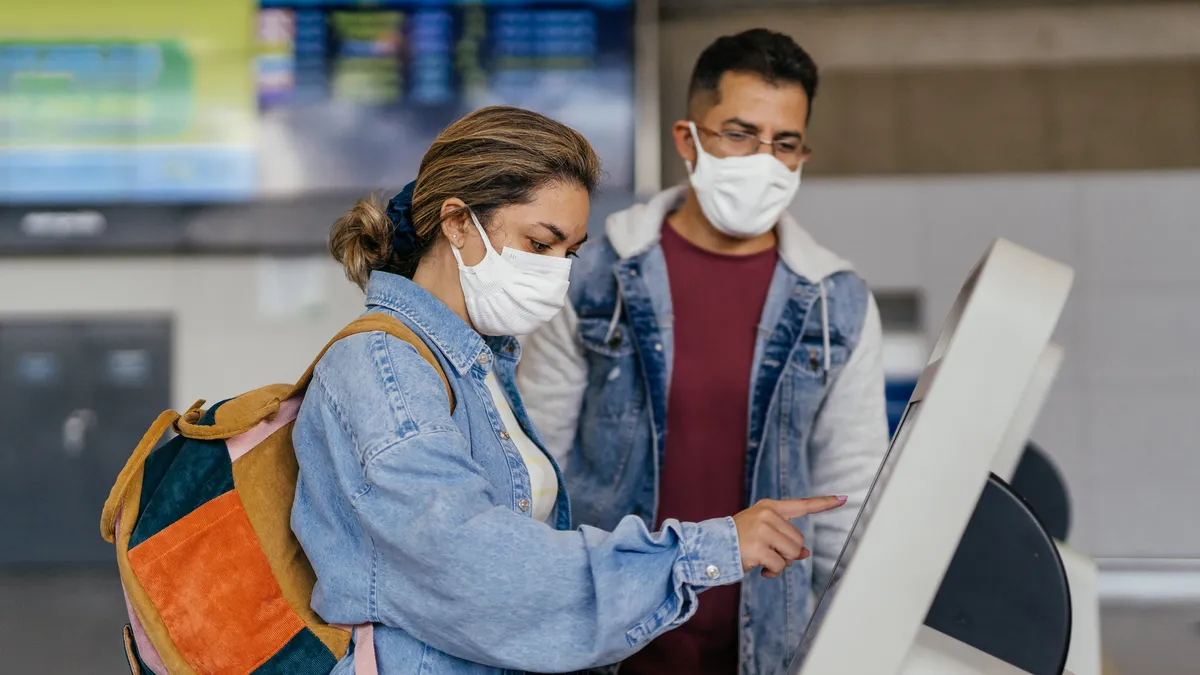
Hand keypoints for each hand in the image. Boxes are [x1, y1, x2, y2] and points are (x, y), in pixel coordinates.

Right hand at [732, 496, 846, 577]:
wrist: (711, 545)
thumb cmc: (739, 539)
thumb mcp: (762, 533)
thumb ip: (784, 538)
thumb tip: (804, 554)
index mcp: (770, 508)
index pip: (802, 505)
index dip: (824, 503)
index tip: (842, 498)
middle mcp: (768, 515)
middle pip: (799, 541)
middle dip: (788, 553)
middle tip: (769, 553)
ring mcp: (763, 531)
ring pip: (793, 554)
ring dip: (781, 563)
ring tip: (764, 560)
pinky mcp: (759, 548)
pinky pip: (779, 566)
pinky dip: (772, 573)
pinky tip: (760, 569)